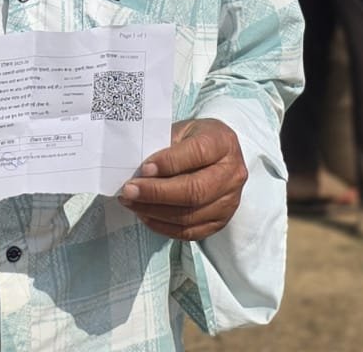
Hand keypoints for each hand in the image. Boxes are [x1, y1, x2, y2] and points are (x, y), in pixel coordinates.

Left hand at [117, 118, 246, 240]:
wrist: (217, 153)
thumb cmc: (194, 138)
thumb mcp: (182, 130)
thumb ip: (164, 146)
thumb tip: (138, 170)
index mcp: (223, 142)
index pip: (197, 153)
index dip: (169, 163)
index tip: (143, 169)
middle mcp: (232, 173)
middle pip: (195, 190)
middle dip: (157, 193)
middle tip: (130, 191)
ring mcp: (229, 201)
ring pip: (190, 215)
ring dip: (155, 212)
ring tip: (131, 203)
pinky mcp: (221, 221)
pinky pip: (190, 232)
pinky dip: (163, 226)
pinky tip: (145, 215)